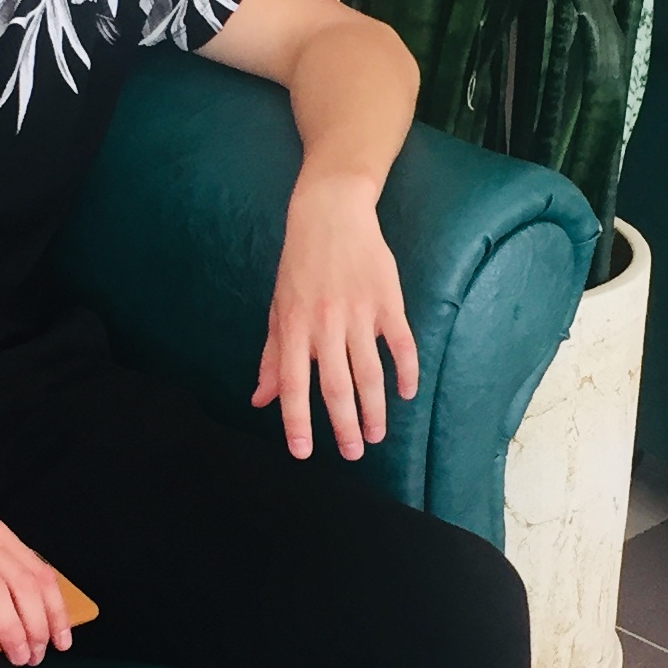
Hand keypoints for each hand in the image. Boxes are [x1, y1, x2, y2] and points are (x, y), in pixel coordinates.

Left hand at [253, 171, 419, 461]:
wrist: (330, 214)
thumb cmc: (299, 265)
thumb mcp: (278, 308)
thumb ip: (273, 357)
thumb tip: (260, 400)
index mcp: (294, 327)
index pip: (294, 384)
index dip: (296, 421)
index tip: (302, 452)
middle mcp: (325, 324)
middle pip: (336, 386)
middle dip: (344, 425)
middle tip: (352, 453)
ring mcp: (359, 313)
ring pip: (369, 372)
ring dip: (374, 408)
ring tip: (376, 435)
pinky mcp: (388, 301)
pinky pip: (401, 344)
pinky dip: (406, 371)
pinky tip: (407, 393)